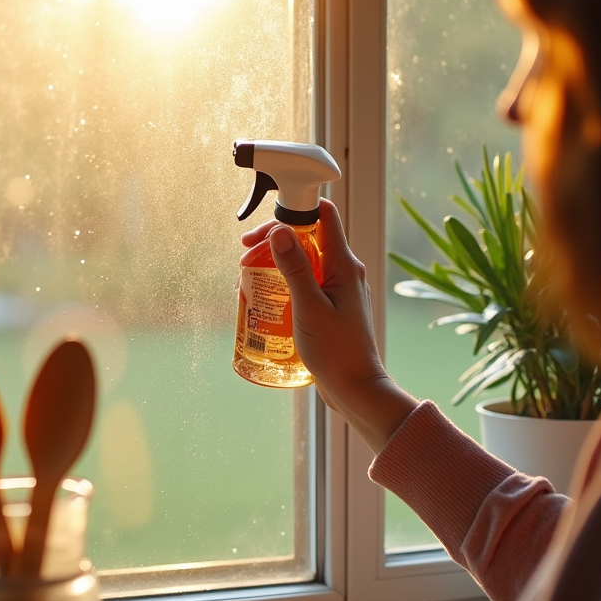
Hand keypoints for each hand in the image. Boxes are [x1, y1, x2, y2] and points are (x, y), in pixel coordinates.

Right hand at [241, 199, 418, 453]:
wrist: (355, 389)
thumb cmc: (336, 351)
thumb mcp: (309, 307)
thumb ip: (295, 268)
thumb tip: (280, 232)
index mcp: (344, 265)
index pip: (323, 215)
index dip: (293, 211)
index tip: (263, 229)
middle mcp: (345, 271)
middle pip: (308, 237)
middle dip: (275, 242)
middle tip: (246, 257)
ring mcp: (339, 288)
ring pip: (304, 260)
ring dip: (276, 264)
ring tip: (249, 280)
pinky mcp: (332, 304)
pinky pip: (306, 282)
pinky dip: (284, 283)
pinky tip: (265, 299)